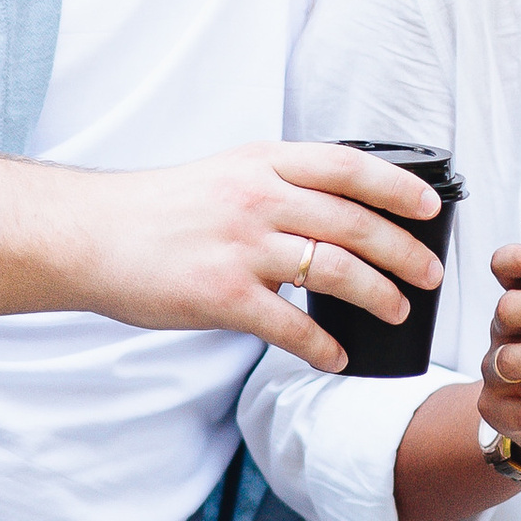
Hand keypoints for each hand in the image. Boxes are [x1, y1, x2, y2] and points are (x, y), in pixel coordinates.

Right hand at [75, 142, 445, 372]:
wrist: (88, 235)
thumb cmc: (158, 209)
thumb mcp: (226, 173)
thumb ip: (279, 183)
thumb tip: (338, 208)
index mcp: (262, 162)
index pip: (349, 167)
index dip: (398, 188)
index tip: (431, 209)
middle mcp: (257, 198)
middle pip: (354, 223)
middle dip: (403, 252)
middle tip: (430, 274)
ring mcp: (241, 248)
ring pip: (335, 271)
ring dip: (378, 296)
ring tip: (396, 312)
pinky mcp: (221, 296)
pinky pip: (290, 326)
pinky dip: (323, 347)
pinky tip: (337, 357)